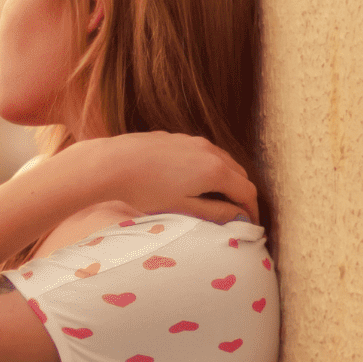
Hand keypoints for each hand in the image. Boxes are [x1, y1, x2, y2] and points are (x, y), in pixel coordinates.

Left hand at [86, 132, 260, 224]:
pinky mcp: (176, 137)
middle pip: (238, 173)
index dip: (252, 210)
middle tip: (235, 212)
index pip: (247, 191)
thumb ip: (214, 213)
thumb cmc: (144, 190)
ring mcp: (193, 140)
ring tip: (215, 197)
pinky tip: (190, 180)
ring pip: (220, 160)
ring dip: (224, 179)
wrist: (111, 163)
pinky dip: (206, 167)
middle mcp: (210, 151)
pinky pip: (201, 152)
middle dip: (240, 194)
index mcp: (215, 171)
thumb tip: (238, 216)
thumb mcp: (181, 208)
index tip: (249, 223)